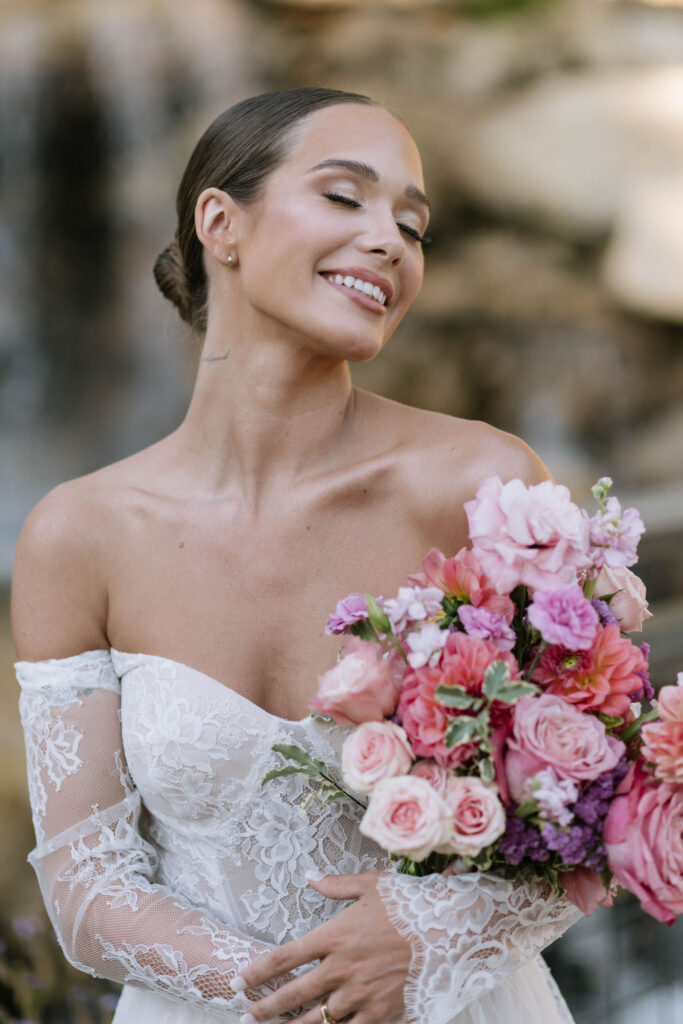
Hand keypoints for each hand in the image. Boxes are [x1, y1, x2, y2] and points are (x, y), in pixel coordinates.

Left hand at [235, 870, 411, 1023]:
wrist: (448, 929)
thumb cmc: (409, 903)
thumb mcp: (370, 884)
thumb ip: (336, 885)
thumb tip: (311, 876)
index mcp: (334, 936)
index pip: (284, 958)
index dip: (257, 972)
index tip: (239, 981)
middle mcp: (341, 969)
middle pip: (293, 995)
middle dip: (265, 1008)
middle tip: (246, 1017)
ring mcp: (360, 994)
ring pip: (316, 1021)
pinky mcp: (381, 1013)